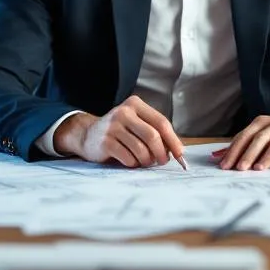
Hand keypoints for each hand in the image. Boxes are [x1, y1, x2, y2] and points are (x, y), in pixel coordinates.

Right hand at [55, 95, 185, 168]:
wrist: (87, 135)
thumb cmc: (119, 131)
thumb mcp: (136, 123)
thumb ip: (155, 132)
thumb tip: (177, 150)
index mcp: (135, 104)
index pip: (161, 122)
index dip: (173, 140)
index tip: (181, 154)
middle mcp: (124, 112)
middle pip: (153, 136)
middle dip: (162, 153)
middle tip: (163, 161)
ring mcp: (113, 126)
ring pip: (141, 150)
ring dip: (147, 161)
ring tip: (144, 161)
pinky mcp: (105, 142)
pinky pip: (128, 158)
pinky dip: (133, 164)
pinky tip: (130, 161)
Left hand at [211, 111, 269, 170]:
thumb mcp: (263, 133)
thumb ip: (242, 144)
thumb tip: (217, 156)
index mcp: (262, 123)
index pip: (245, 136)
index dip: (234, 150)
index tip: (225, 165)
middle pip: (259, 139)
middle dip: (248, 154)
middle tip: (239, 168)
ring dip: (267, 157)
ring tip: (258, 169)